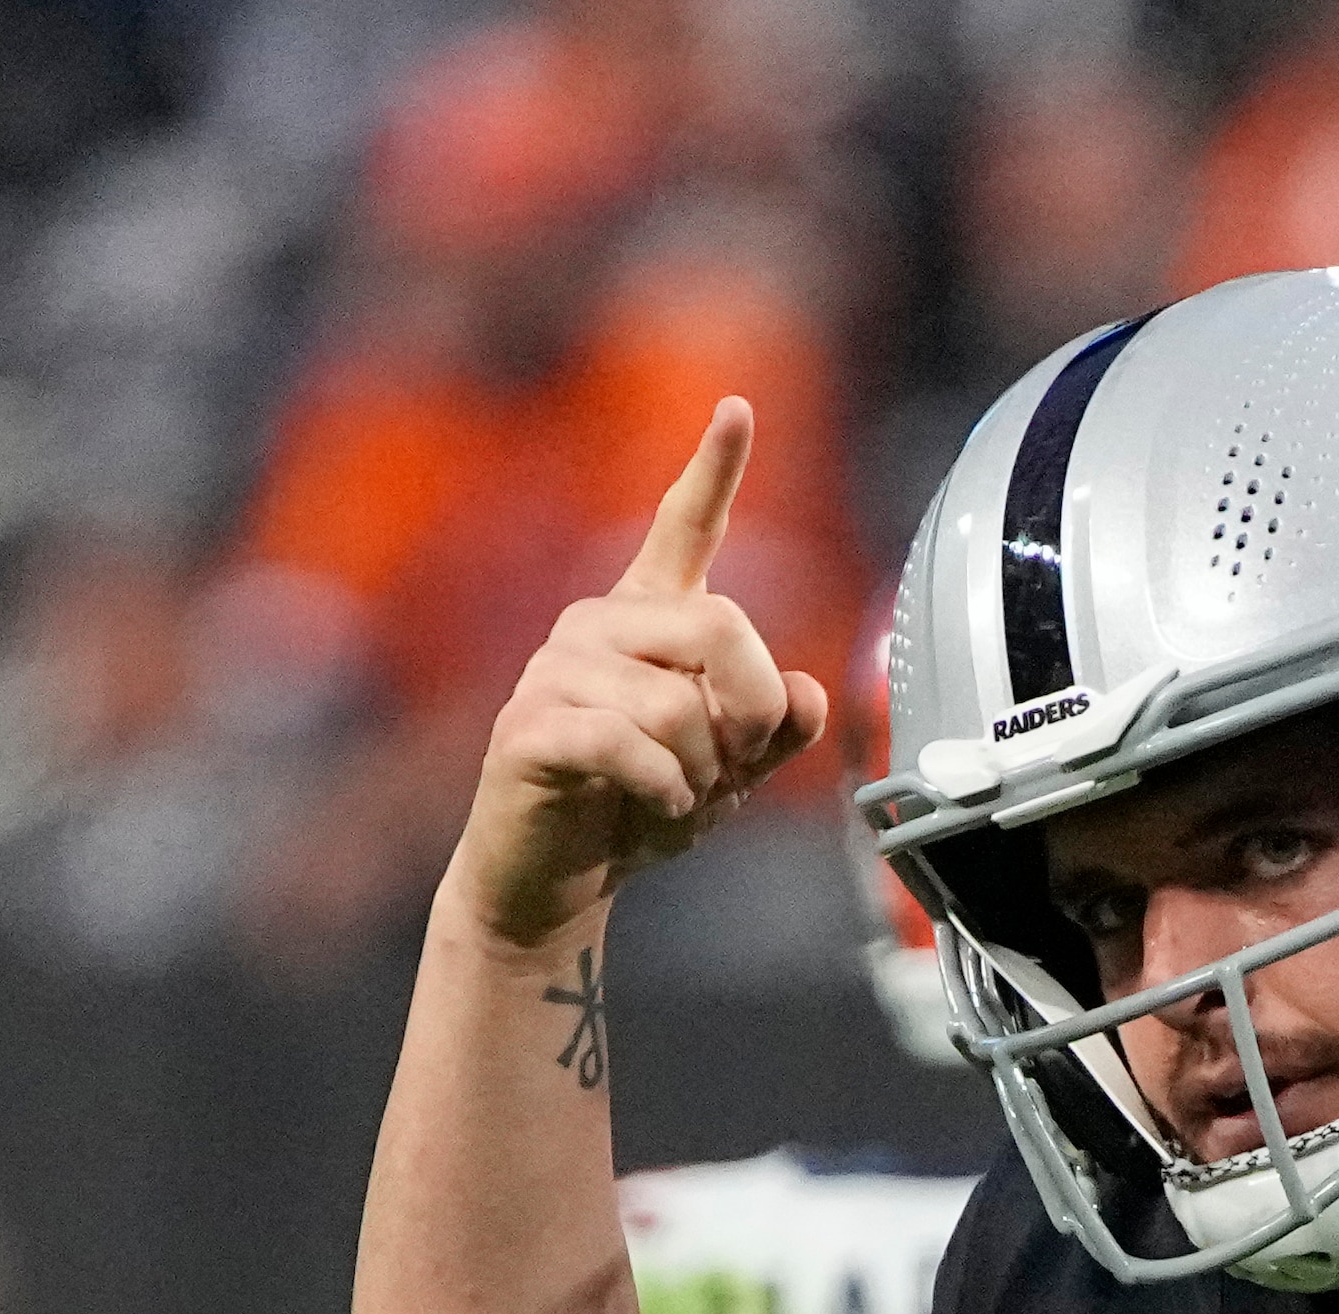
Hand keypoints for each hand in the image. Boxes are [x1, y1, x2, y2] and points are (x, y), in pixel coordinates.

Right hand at [447, 398, 833, 954]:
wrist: (555, 880)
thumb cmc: (639, 811)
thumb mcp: (731, 770)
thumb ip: (777, 730)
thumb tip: (807, 691)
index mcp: (648, 620)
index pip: (683, 528)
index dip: (714, 470)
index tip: (737, 408)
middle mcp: (597, 626)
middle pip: (722, 627)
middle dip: (750, 712)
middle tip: (733, 767)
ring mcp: (555, 670)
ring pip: (677, 702)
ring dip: (703, 770)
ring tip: (677, 796)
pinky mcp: (530, 726)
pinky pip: (629, 743)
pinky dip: (664, 790)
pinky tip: (656, 807)